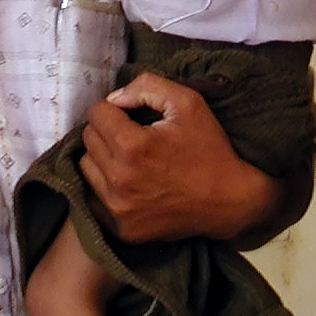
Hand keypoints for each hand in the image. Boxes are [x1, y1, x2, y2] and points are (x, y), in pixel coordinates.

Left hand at [78, 72, 278, 244]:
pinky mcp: (120, 228)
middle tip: (132, 134)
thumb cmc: (209, 148)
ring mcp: (117, 208)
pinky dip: (104, 186)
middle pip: (88, 139)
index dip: (114, 108)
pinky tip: (127, 182)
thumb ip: (146, 86)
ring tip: (129, 158)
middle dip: (107, 130)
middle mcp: (118, 180)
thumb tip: (115, 98)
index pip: (96, 113)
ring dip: (102, 157)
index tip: (131, 115)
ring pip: (86, 167)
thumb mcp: (187, 102)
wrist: (229, 202)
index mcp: (132, 146)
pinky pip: (93, 198)